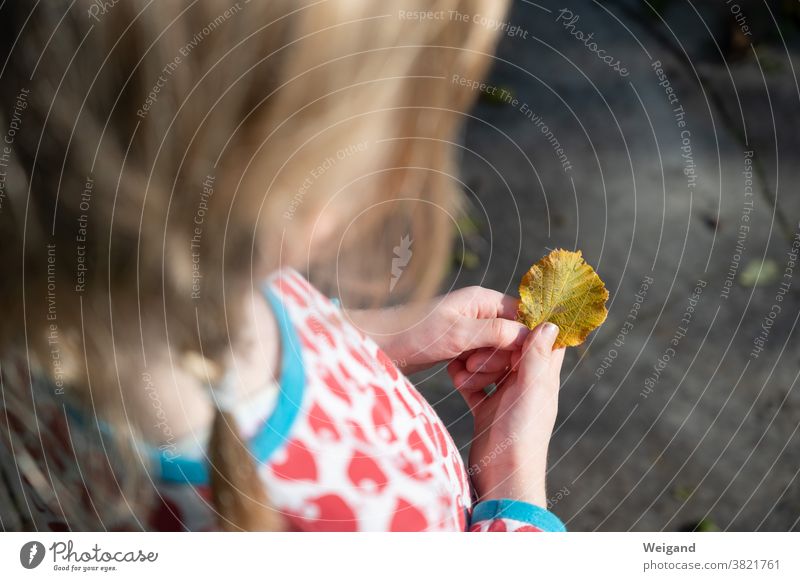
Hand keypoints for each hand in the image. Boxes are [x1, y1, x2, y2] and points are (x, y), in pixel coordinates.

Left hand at [347, 286, 529, 374]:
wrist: (381, 345)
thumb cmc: (416, 333)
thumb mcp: (459, 334)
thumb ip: (496, 333)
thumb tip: (531, 334)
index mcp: (483, 300)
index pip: (523, 317)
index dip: (524, 341)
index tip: (516, 361)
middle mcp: (480, 312)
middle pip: (512, 339)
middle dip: (498, 358)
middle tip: (472, 366)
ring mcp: (471, 330)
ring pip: (497, 354)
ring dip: (484, 369)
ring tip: (461, 373)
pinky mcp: (461, 347)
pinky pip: (481, 362)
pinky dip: (473, 372)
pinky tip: (456, 376)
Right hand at [448, 322, 563, 507]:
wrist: (502, 477)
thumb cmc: (521, 436)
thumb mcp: (531, 391)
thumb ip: (537, 357)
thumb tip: (550, 322)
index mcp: (543, 378)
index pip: (545, 341)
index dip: (534, 321)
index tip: (516, 303)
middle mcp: (526, 386)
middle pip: (513, 351)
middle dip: (496, 340)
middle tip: (479, 336)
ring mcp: (506, 399)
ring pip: (492, 367)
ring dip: (478, 360)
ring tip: (464, 358)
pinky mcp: (487, 411)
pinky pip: (475, 387)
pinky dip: (465, 380)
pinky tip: (454, 375)